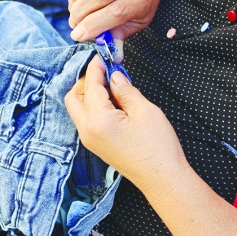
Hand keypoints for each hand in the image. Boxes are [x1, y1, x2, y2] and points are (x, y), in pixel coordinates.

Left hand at [65, 56, 187, 192]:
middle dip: (86, 81)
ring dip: (89, 93)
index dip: (95, 69)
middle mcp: (87, 131)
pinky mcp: (96, 145)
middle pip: (73, 97)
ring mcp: (90, 140)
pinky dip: (94, 106)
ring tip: (112, 85)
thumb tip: (114, 76)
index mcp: (98, 121)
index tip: (101, 57)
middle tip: (105, 72)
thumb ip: (125, 90)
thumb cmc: (158, 147)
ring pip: (78, 109)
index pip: (90, 87)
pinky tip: (113, 101)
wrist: (163, 178)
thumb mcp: (144, 111)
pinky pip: (87, 119)